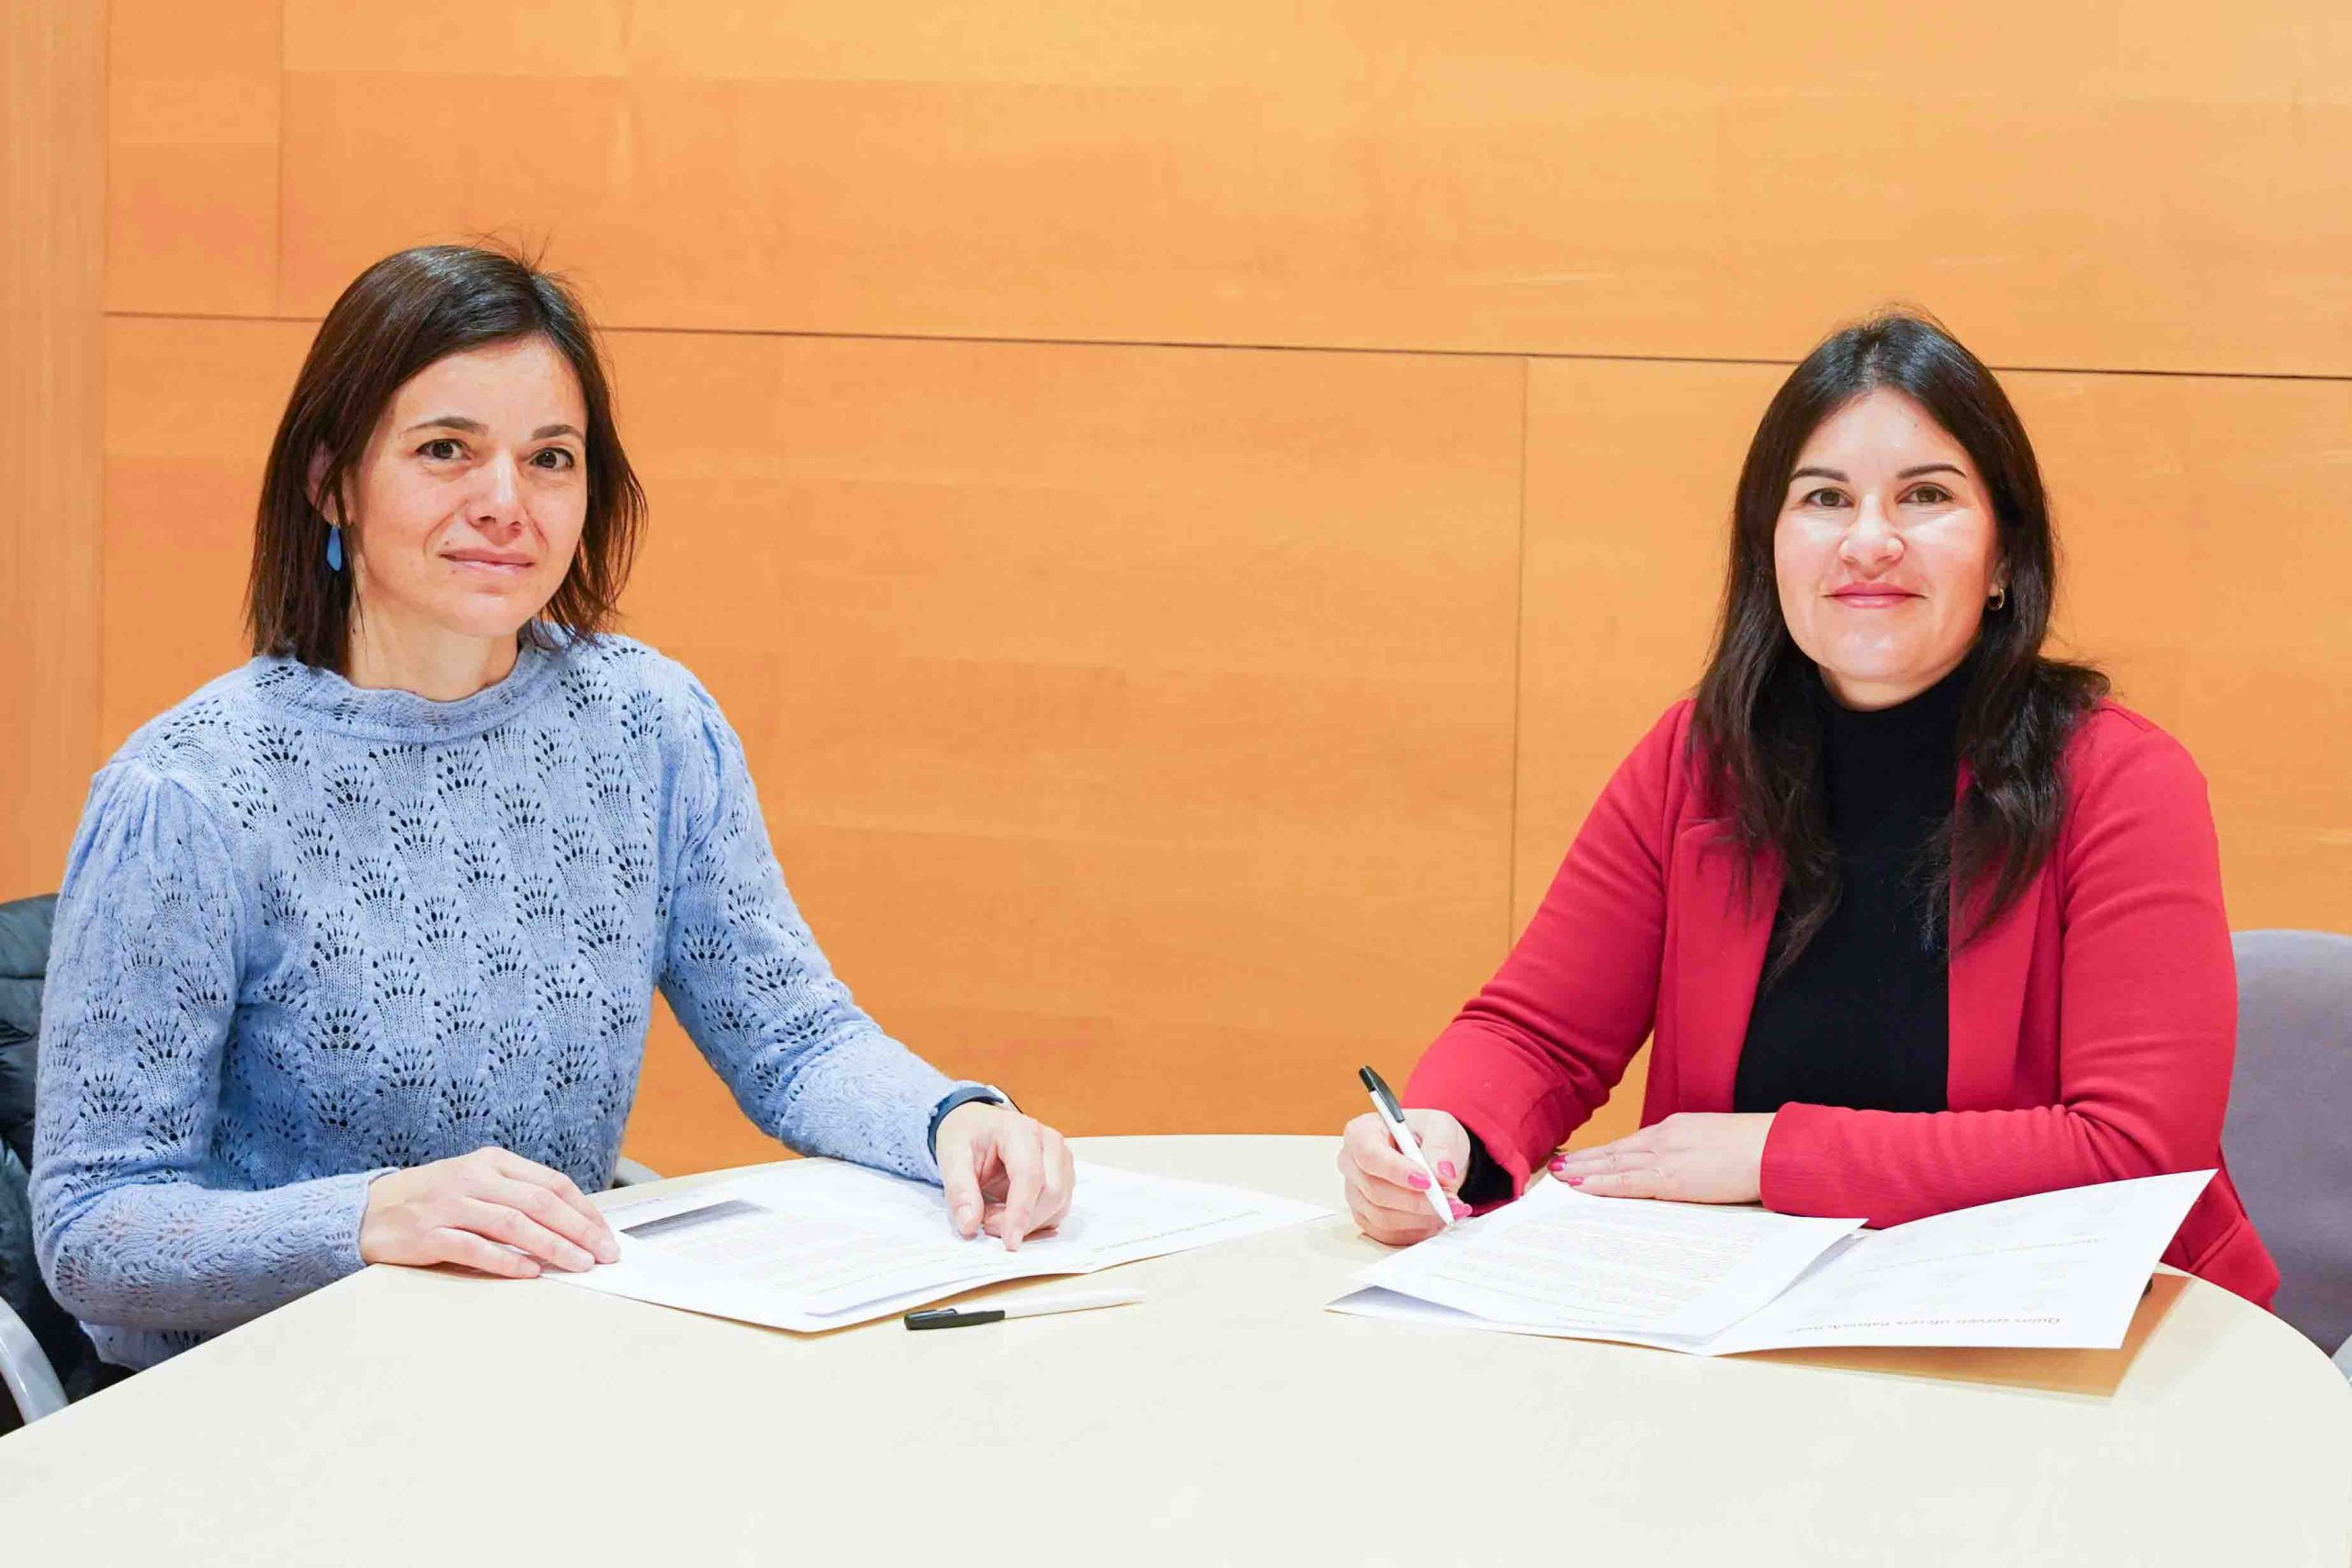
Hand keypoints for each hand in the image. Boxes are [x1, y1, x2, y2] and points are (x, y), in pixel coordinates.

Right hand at [359, 1146, 620, 1277]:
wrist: (367, 1211)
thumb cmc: (432, 1199)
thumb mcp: (476, 1183)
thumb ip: (516, 1197)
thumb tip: (570, 1225)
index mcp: (492, 1162)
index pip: (551, 1183)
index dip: (583, 1210)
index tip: (605, 1234)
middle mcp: (473, 1177)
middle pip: (539, 1203)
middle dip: (579, 1230)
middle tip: (603, 1253)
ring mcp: (450, 1205)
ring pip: (513, 1224)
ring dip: (552, 1246)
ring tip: (578, 1264)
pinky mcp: (428, 1234)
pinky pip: (475, 1248)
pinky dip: (506, 1261)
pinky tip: (529, 1272)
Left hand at [934, 1102, 1075, 1250]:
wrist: (977, 1125)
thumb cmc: (967, 1137)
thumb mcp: (951, 1157)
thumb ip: (959, 1191)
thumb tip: (970, 1225)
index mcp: (1020, 1131)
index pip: (1030, 1176)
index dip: (1021, 1213)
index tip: (1009, 1243)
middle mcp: (1050, 1142)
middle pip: (1052, 1193)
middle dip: (1022, 1220)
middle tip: (986, 1223)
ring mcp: (1061, 1158)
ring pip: (1059, 1204)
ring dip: (1028, 1222)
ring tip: (994, 1213)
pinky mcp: (1064, 1175)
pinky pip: (1058, 1208)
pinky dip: (1035, 1220)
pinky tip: (1009, 1212)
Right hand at [1339, 1108, 1472, 1245]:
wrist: (1431, 1156)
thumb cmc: (1427, 1135)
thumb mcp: (1440, 1127)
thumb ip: (1441, 1147)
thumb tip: (1442, 1173)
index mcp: (1361, 1132)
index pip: (1369, 1154)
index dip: (1396, 1171)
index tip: (1427, 1181)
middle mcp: (1351, 1163)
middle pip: (1375, 1190)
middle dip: (1416, 1200)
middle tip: (1449, 1199)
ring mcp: (1355, 1193)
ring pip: (1382, 1217)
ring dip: (1419, 1217)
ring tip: (1448, 1207)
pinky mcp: (1365, 1217)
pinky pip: (1387, 1233)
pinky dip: (1416, 1230)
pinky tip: (1435, 1218)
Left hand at [1546, 1113, 1776, 1203]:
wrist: (1773, 1149)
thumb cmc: (1757, 1148)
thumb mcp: (1718, 1142)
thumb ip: (1695, 1151)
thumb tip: (1686, 1167)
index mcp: (1677, 1128)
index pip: (1633, 1142)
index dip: (1606, 1151)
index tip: (1586, 1155)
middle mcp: (1664, 1137)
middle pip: (1616, 1149)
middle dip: (1586, 1158)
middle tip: (1558, 1164)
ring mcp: (1665, 1155)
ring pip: (1613, 1163)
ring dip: (1584, 1170)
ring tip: (1559, 1175)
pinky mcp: (1670, 1176)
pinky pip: (1626, 1182)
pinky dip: (1600, 1184)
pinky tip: (1581, 1187)